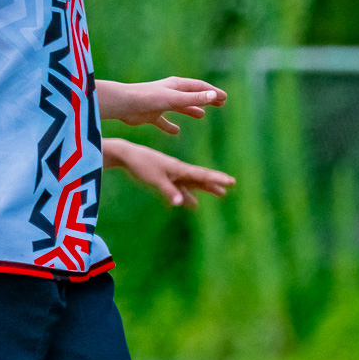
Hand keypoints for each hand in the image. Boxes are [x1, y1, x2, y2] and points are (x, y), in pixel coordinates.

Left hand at [100, 77, 226, 134]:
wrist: (122, 104)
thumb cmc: (148, 99)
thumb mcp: (175, 99)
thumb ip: (194, 99)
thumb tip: (215, 96)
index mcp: (176, 86)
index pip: (199, 87)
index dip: (213, 92)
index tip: (225, 98)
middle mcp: (169, 93)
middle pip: (191, 95)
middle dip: (206, 99)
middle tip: (220, 104)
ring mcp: (160, 104)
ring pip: (179, 107)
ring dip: (191, 110)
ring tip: (202, 115)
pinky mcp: (151, 115)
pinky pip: (163, 121)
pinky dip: (170, 126)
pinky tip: (175, 132)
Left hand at [104, 138, 233, 207]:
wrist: (127, 155)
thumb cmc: (141, 165)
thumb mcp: (155, 179)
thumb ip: (168, 191)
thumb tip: (179, 204)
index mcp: (180, 169)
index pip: (203, 175)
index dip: (218, 179)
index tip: (231, 181)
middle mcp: (179, 171)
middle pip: (201, 178)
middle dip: (216, 183)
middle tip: (231, 185)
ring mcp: (172, 175)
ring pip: (193, 184)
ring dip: (205, 189)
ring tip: (220, 194)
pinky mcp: (164, 178)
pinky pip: (180, 189)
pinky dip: (187, 196)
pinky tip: (191, 204)